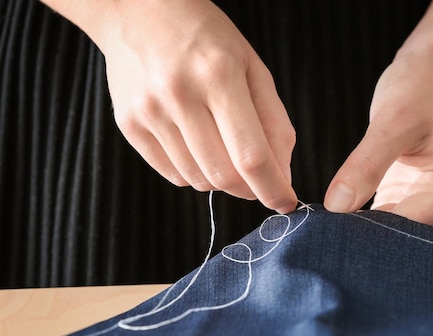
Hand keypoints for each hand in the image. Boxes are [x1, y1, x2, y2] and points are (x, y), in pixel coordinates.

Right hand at [97, 0, 296, 212]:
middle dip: (249, 189)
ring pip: (198, 180)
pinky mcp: (129, 125)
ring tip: (224, 148)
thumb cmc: (205, 37)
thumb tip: (282, 173)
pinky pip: (172, 174)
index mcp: (219, 75)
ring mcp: (149, 112)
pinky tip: (198, 146)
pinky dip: (195, 173)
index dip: (273, 188)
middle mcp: (179, 95)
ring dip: (222, 180)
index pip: (251, 155)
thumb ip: (273, 122)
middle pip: (223, 175)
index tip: (286, 202)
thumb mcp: (252, 67)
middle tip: (258, 179)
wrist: (137, 10)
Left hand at [324, 48, 432, 227]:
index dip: (366, 230)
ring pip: (392, 233)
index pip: (407, 225)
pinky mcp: (416, 201)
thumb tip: (335, 208)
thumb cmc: (422, 87)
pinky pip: (386, 220)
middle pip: (402, 235)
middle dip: (363, 234)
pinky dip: (362, 220)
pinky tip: (337, 218)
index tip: (326, 228)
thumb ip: (366, 164)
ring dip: (361, 229)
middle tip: (319, 230)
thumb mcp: (392, 121)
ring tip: (326, 224)